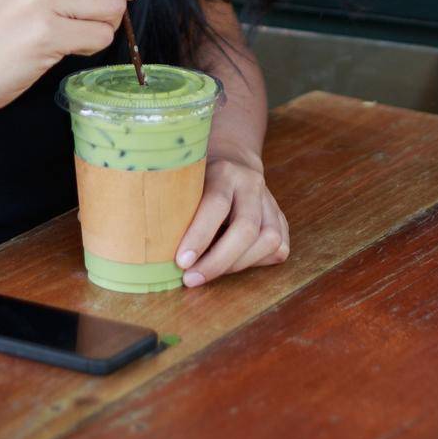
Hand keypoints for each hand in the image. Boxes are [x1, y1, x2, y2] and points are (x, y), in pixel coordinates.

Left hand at [173, 148, 289, 286]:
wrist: (234, 159)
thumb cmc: (199, 178)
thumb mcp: (186, 181)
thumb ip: (178, 207)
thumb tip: (157, 251)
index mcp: (224, 171)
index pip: (216, 204)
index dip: (199, 236)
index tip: (181, 262)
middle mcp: (251, 184)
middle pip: (246, 228)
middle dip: (218, 261)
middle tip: (192, 279)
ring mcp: (270, 201)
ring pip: (268, 240)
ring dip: (238, 264)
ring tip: (211, 272)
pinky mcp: (280, 218)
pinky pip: (278, 248)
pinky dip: (257, 262)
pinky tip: (234, 264)